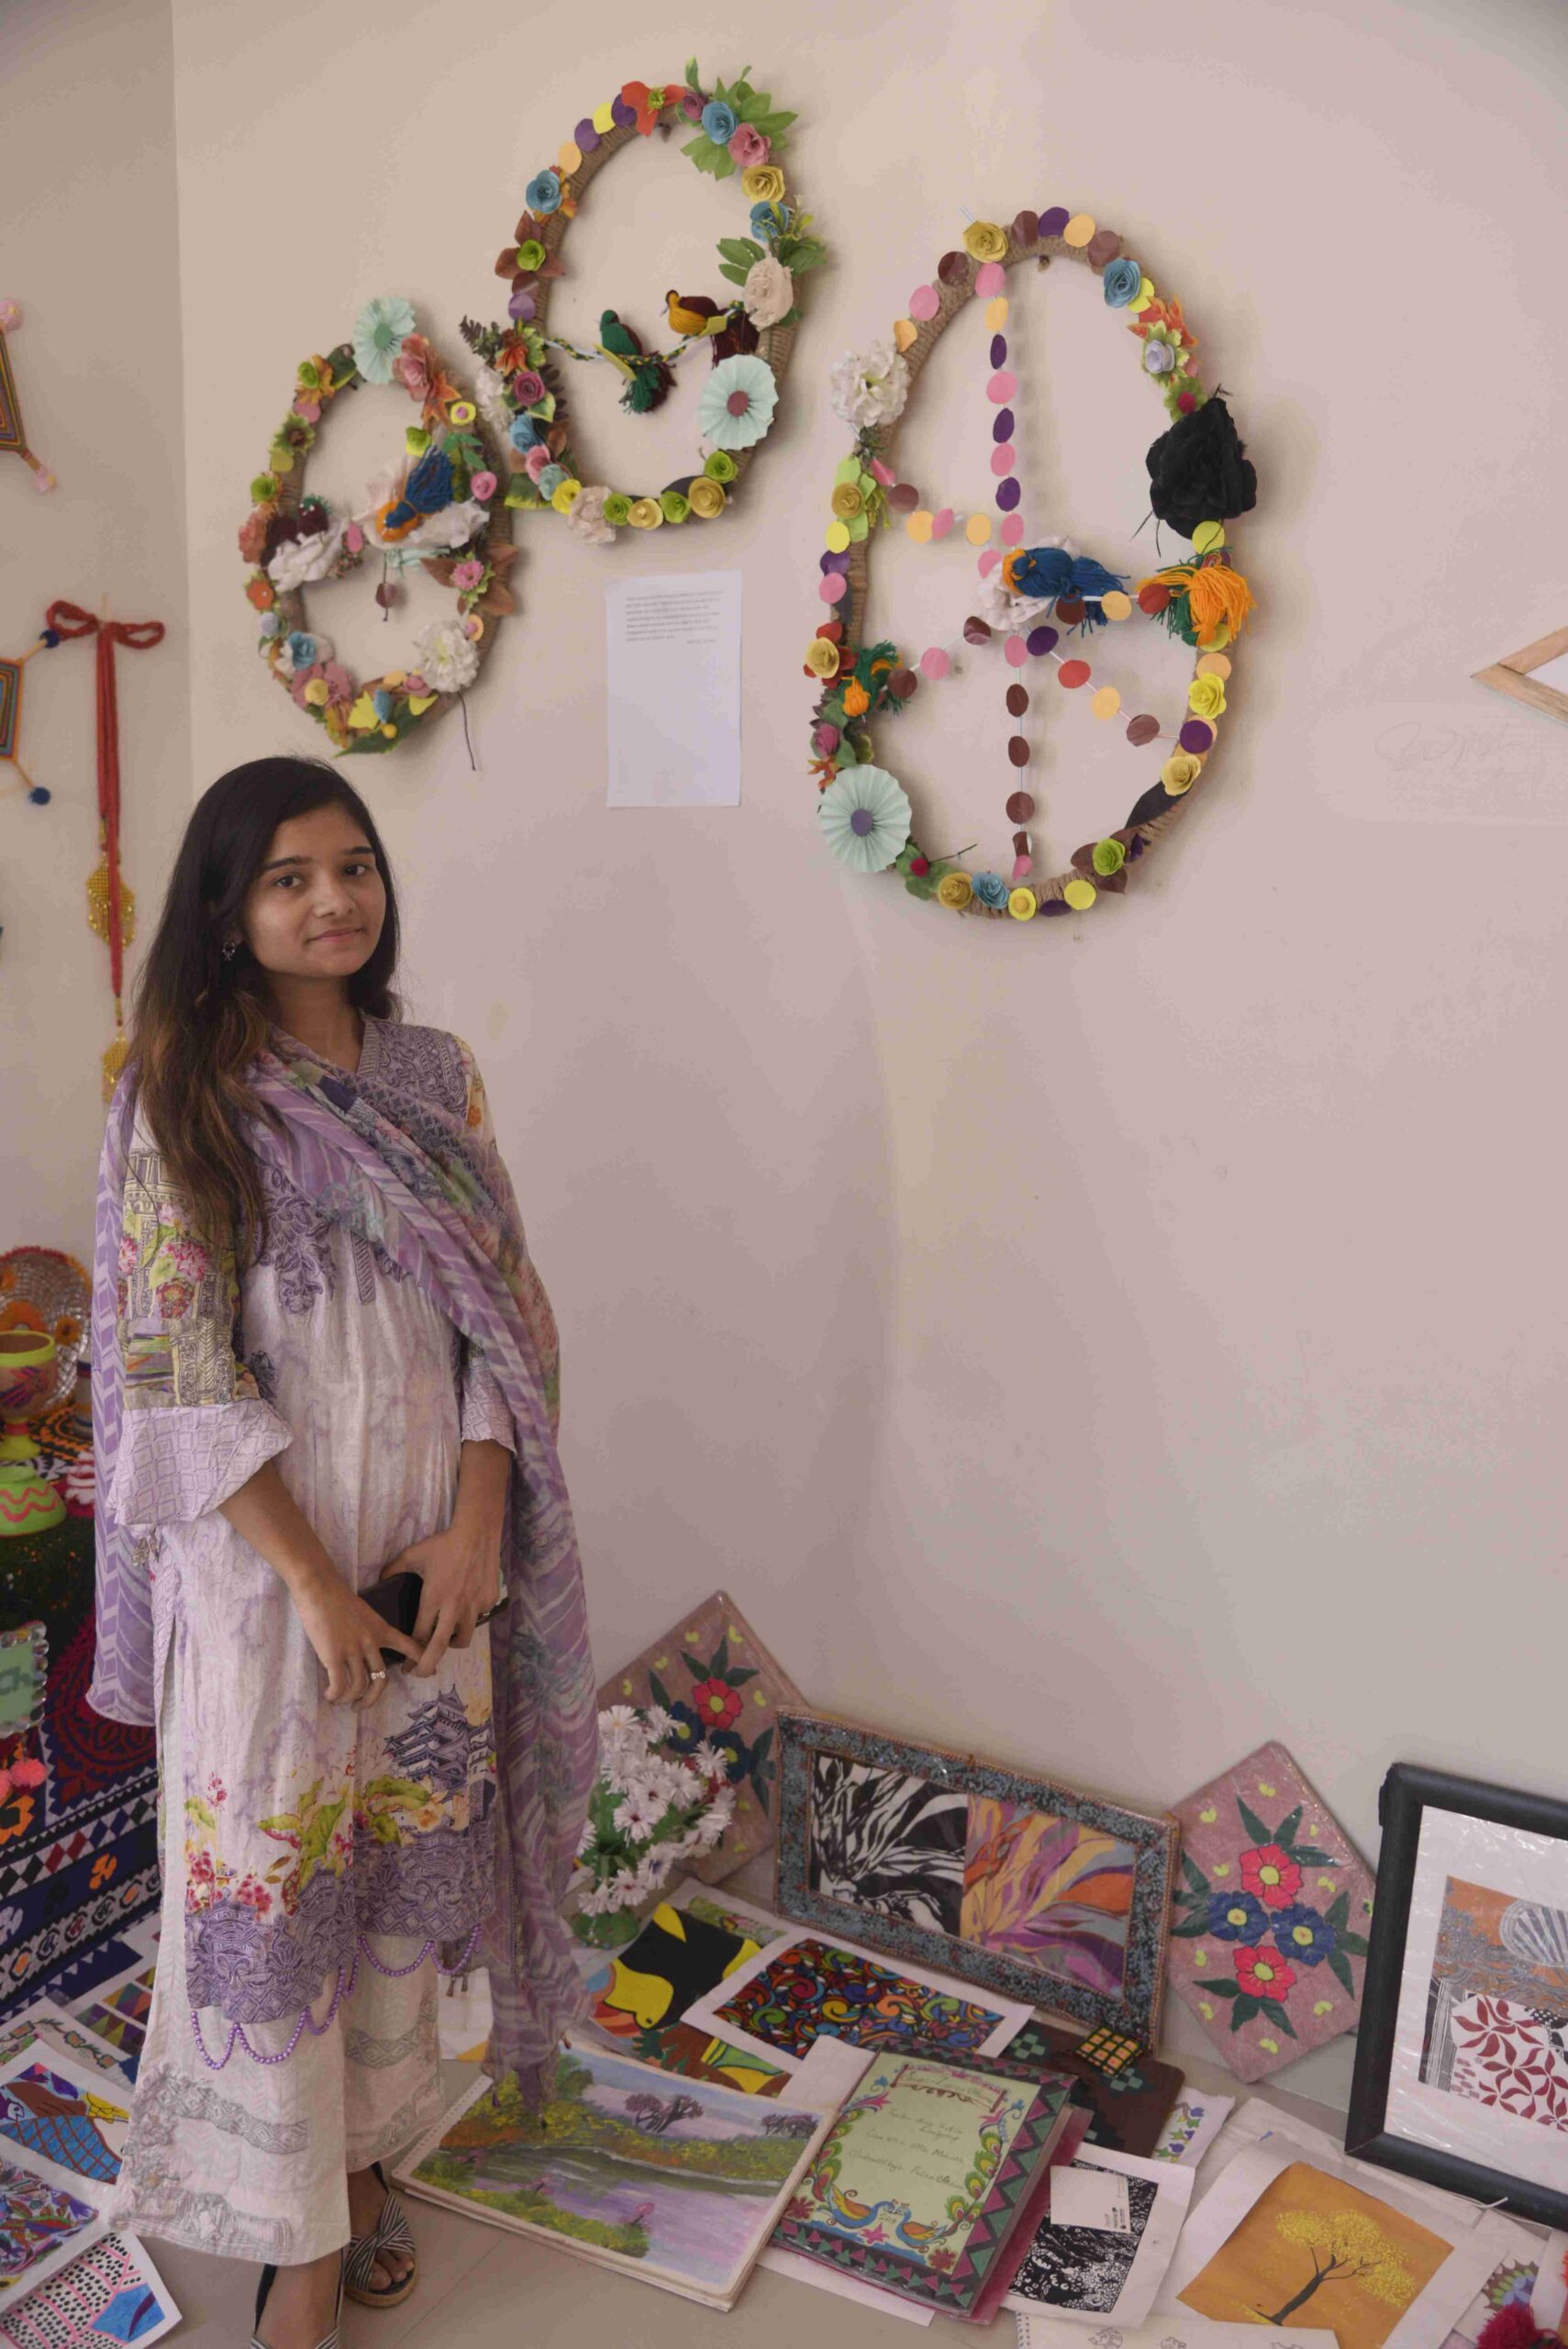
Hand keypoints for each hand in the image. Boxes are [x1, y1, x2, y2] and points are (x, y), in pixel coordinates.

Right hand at [291, 1569, 422, 1708]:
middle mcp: (371, 1642)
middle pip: (381, 1679)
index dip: (421, 1660)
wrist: (319, 1587)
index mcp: (381, 1629)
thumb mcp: (363, 1611)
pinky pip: (340, 1685)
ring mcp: (354, 1649)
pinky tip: (329, 1695)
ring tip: (339, 1700)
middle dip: (371, 1699)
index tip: (429, 1673)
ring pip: (359, 1686)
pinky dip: (335, 1695)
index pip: (410, 1646)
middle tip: (360, 1706)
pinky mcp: (334, 1655)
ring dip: (350, 1699)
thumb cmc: (336, 1596)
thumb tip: (362, 1648)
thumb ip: (367, 1630)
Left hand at [382, 1523, 501, 1679]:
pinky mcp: (488, 1601)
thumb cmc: (443, 1545)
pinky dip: (469, 1620)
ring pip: (463, 1639)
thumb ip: (393, 1569)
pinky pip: (477, 1619)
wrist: (476, 1533)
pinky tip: (464, 1610)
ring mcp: (473, 1606)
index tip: (406, 1666)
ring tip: (445, 1640)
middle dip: (427, 1666)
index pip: (420, 1637)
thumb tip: (379, 1579)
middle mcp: (453, 1608)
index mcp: (433, 1599)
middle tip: (421, 1674)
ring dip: (451, 1644)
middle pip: (439, 1648)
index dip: (411, 1656)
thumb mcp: (413, 1555)